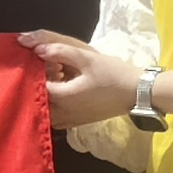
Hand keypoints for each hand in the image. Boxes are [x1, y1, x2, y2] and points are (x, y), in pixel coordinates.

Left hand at [19, 29, 141, 131]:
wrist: (137, 93)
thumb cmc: (113, 75)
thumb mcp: (87, 58)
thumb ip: (60, 51)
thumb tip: (37, 49)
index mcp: (63, 98)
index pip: (36, 86)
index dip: (35, 72)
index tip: (40, 61)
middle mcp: (62, 114)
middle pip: (38, 101)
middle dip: (38, 85)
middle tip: (47, 69)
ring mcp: (69, 121)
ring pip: (45, 110)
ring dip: (45, 97)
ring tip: (54, 79)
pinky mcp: (76, 122)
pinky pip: (56, 116)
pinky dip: (53, 105)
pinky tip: (62, 91)